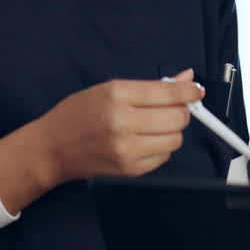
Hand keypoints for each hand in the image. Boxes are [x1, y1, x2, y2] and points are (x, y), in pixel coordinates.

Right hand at [0, 69, 201, 212]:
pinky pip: (164, 157)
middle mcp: (123, 123)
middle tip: (173, 107)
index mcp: (117, 95)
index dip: (189, 91)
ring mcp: (127, 150)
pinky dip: (160, 147)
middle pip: (177, 118)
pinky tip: (144, 141)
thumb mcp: (108, 88)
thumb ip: (150, 86)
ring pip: (175, 140)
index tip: (196, 90)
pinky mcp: (130, 170)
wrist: (52, 148)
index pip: (168, 93)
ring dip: (171, 131)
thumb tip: (185, 79)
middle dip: (181, 111)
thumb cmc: (77, 114)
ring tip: (153, 125)